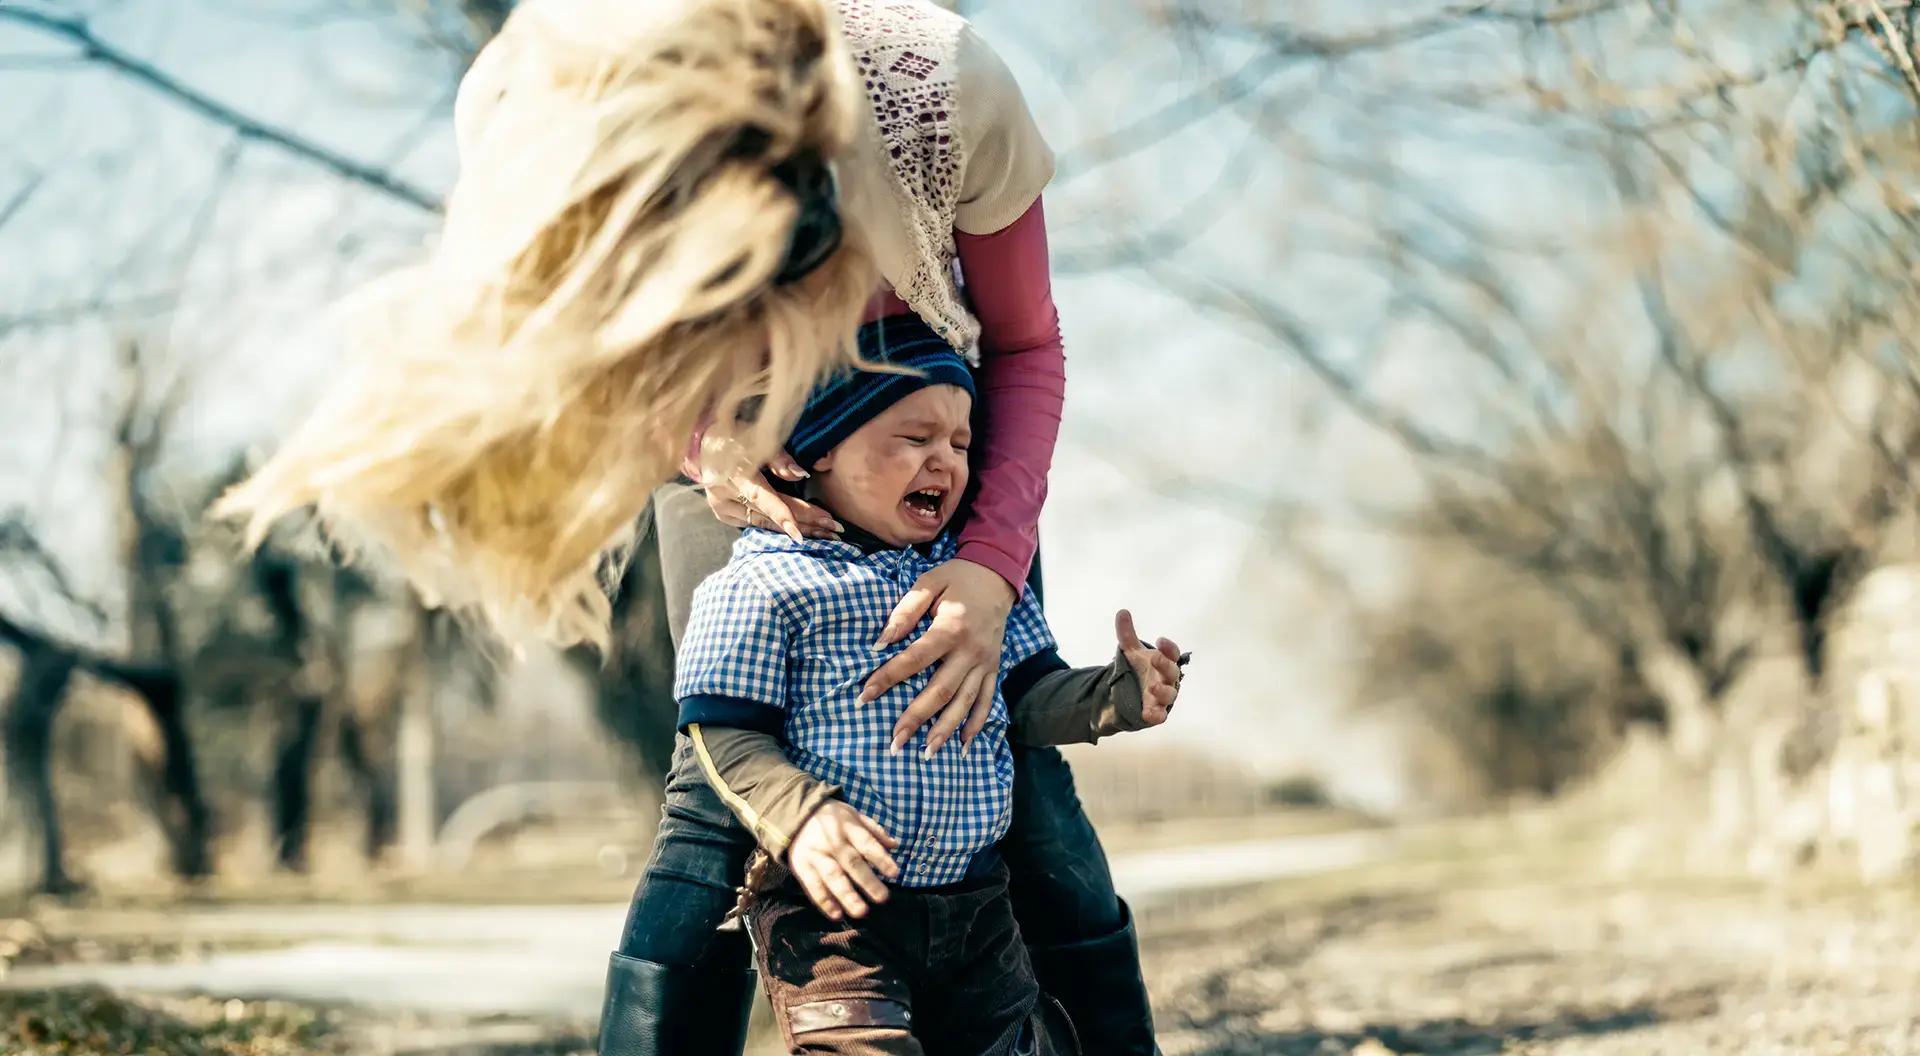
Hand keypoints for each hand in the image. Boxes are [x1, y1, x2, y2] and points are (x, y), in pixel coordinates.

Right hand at [699, 450, 842, 541]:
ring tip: (825, 534)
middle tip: (833, 529)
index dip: (782, 514)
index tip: (800, 534)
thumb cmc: (736, 436)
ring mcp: (721, 507)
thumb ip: (779, 458)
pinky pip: (755, 524)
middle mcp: (723, 494)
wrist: (703, 444)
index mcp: (732, 472)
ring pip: (764, 523)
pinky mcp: (723, 514)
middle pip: (769, 514)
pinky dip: (778, 527)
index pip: (761, 497)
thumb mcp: (757, 438)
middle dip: (803, 522)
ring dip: (795, 528)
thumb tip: (801, 475)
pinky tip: (803, 531)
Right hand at [788, 801, 900, 920]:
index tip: (895, 874)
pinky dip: (824, 901)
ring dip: (847, 895)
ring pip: (832, 876)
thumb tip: (895, 846)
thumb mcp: (853, 815)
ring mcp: (816, 855)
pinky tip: (837, 915)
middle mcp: (832, 841)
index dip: (881, 858)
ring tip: (861, 912)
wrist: (796, 816)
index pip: (867, 843)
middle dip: (868, 881)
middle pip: (851, 862)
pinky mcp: (802, 867)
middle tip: (883, 898)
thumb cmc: (832, 819)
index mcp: (847, 827)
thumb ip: (874, 830)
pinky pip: (813, 886)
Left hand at [860, 559, 1015, 758]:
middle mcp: (971, 650)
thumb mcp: (928, 583)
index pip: (914, 659)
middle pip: (940, 690)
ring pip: (964, 702)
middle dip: (916, 718)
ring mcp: (985, 662)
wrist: (998, 575)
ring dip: (945, 730)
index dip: (888, 678)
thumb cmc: (957, 578)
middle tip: (894, 742)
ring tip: (926, 754)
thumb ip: (905, 611)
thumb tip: (881, 641)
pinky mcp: (994, 668)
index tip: (864, 696)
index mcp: (951, 628)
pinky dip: (976, 724)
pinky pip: (987, 700)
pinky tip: (963, 745)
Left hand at [1115, 609, 1181, 724]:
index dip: (1168, 647)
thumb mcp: (1132, 652)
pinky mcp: (1157, 711)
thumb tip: (1122, 612)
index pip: (1172, 653)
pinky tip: (1148, 714)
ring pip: (1169, 694)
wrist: (1134, 692)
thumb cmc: (1141, 669)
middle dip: (1165, 665)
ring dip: (1163, 691)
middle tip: (1156, 658)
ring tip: (1152, 687)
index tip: (1160, 640)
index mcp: (1164, 661)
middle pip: (1172, 672)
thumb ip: (1127, 634)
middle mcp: (1167, 678)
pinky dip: (1156, 715)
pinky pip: (1160, 715)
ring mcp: (1163, 696)